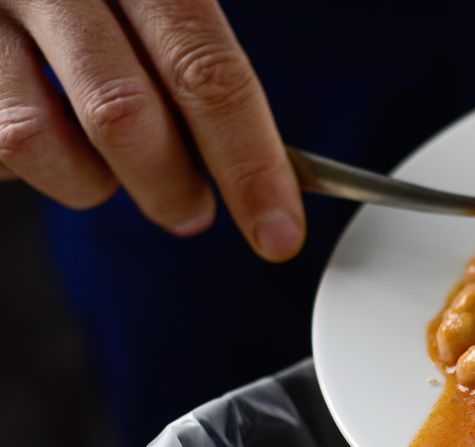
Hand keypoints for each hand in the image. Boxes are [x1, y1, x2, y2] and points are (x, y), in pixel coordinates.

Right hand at [0, 0, 303, 261]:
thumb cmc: (103, 0)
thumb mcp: (157, 4)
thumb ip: (195, 67)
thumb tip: (259, 172)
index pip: (207, 72)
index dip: (251, 164)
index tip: (278, 232)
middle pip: (125, 112)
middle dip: (171, 187)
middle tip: (192, 213)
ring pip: (38, 137)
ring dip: (87, 183)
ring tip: (104, 172)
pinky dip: (33, 169)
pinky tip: (51, 143)